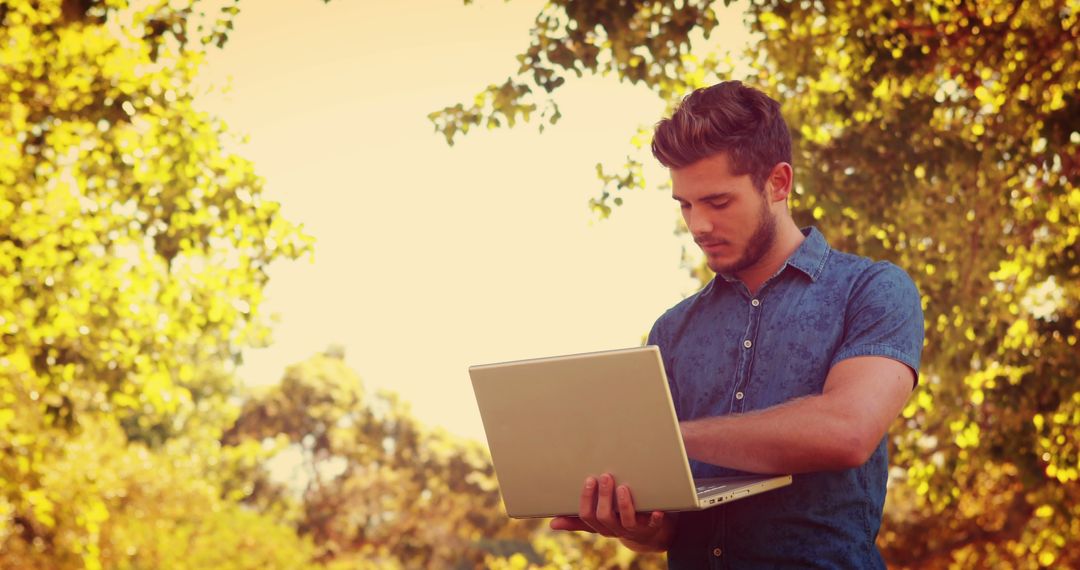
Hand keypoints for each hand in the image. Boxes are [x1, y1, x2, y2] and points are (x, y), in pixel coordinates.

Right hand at [549, 473, 674, 551]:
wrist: (648, 536)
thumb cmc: (619, 521)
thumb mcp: (598, 521)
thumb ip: (577, 520)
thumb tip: (552, 524)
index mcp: (600, 526)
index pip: (587, 516)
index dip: (587, 499)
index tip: (590, 479)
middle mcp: (615, 530)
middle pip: (604, 517)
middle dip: (604, 497)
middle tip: (606, 476)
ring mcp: (633, 530)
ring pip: (626, 521)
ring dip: (624, 505)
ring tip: (623, 487)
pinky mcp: (651, 528)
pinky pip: (653, 525)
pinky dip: (655, 518)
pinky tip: (657, 509)